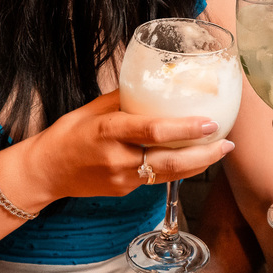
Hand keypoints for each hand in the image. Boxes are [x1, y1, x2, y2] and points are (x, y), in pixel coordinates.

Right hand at [22, 90, 232, 202]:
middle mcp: (118, 158)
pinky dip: (179, 169)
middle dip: (204, 154)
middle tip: (226, 142)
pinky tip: (194, 159)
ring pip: (169, 175)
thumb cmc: (69, 134)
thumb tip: (157, 82)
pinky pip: (157, 179)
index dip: (185, 128)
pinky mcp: (125, 191)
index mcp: (109, 131)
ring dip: (199, 164)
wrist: (46, 171)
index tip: (210, 122)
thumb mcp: (94, 109)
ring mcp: (122, 179)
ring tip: (221, 150)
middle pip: (170, 162)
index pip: (153, 131)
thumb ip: (126, 99)